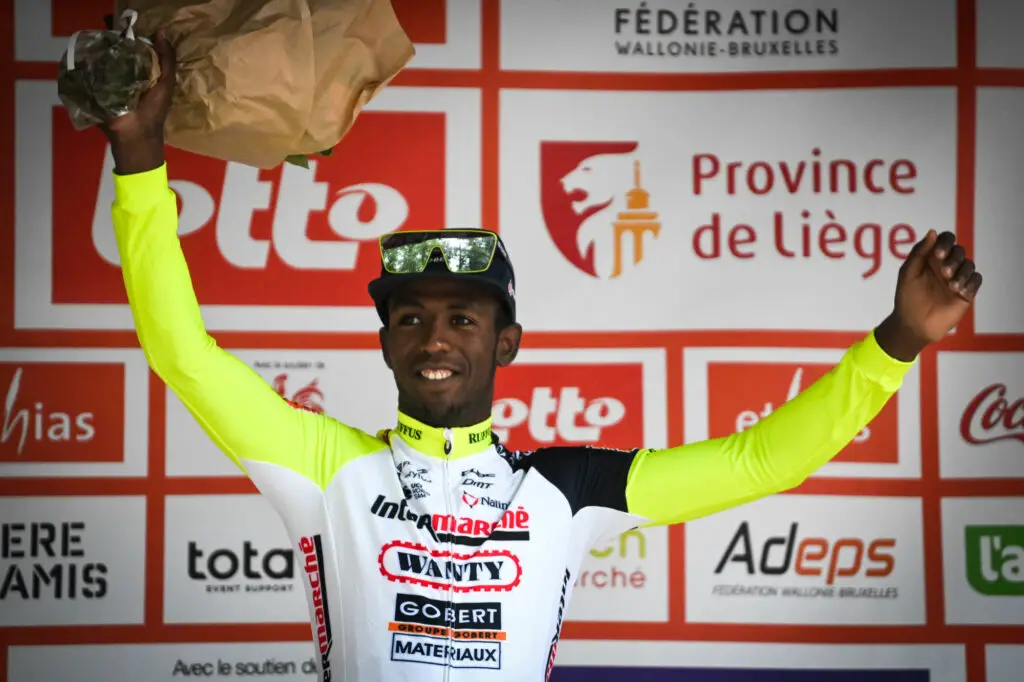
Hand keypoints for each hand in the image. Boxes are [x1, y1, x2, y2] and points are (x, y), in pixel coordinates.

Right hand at [100, 29, 176, 174]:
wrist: (135, 134)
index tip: (123, 28)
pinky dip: (86, 66)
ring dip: (98, 53)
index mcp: (141, 74)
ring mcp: (106, 84)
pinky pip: (86, 75)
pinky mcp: (93, 91)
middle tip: (105, 32)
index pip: (133, 51)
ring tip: (95, 42)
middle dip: (112, 45)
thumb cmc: (153, 110)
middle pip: (115, 55)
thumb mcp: (166, 83)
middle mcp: (123, 77)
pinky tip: (85, 56)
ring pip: (100, 63)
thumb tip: (161, 33)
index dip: (130, 40)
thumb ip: (167, 60)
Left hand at [875, 230, 982, 360]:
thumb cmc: (907, 298)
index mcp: (931, 258)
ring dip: (962, 272)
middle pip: (959, 250)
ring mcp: (957, 278)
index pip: (945, 240)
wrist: (914, 324)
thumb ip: (919, 253)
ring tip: (952, 286)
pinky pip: (976, 280)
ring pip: (969, 265)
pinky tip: (960, 292)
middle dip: (954, 259)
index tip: (939, 254)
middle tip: (944, 272)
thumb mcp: (908, 274)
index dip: (945, 242)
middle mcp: (946, 265)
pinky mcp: (966, 292)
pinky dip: (971, 283)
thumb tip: (932, 232)